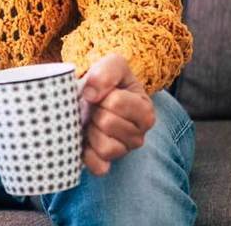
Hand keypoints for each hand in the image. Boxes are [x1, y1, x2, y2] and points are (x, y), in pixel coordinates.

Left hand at [77, 53, 155, 175]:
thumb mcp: (112, 64)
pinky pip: (99, 167)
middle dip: (94, 112)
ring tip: (91, 121)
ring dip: (91, 131)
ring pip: (106, 147)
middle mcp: (140, 134)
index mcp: (145, 110)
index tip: (101, 93)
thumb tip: (90, 94)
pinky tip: (85, 140)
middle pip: (108, 124)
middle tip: (95, 108)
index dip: (101, 95)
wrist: (92, 95)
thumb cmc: (106, 81)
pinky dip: (87, 155)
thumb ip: (107, 71)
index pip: (117, 102)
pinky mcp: (107, 164)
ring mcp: (124, 151)